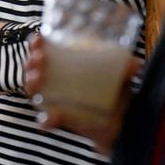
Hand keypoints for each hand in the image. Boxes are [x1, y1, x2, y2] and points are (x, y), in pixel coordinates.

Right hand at [24, 35, 136, 152]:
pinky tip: (50, 119)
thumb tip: (135, 64)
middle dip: (30, 62)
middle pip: (32, 68)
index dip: (36, 44)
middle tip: (39, 59)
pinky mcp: (58, 119)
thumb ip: (126, 70)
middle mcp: (53, 81)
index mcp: (64, 65)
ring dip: (30, 83)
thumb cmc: (116, 94)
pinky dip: (46, 120)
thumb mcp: (120, 78)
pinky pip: (46, 120)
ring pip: (33, 90)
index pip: (43, 50)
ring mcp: (53, 99)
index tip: (38, 39)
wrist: (121, 125)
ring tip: (38, 78)